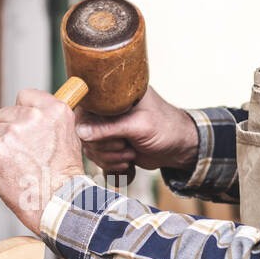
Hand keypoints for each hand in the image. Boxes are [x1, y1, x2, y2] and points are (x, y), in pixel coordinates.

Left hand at [0, 88, 84, 234]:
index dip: (23, 113)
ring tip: (18, 167)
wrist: (57, 202)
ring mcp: (11, 133)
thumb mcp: (69, 136)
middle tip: (24, 155)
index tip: (27, 127)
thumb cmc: (64, 176)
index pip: (24, 96)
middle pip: (3, 115)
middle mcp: (32, 117)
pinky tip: (7, 174)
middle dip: (9, 133)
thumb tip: (32, 110)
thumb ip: (49, 119)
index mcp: (54, 109)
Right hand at [74, 85, 198, 181]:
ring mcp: (107, 127)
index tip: (111, 135)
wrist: (179, 148)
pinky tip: (127, 161)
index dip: (90, 126)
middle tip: (126, 145)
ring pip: (89, 147)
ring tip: (130, 153)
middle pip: (84, 131)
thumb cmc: (166, 128)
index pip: (85, 107)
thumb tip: (80, 132)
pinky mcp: (110, 142)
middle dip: (105, 146)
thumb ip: (109, 128)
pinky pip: (96, 156)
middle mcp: (107, 109)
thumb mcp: (138, 126)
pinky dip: (110, 163)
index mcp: (113, 95)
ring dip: (109, 157)